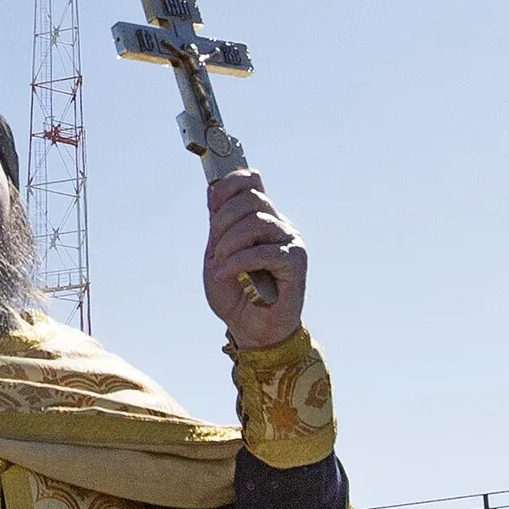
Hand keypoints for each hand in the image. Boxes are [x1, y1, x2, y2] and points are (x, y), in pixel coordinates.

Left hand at [202, 170, 306, 348]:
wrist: (249, 328)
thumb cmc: (235, 292)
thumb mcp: (217, 252)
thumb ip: (218, 223)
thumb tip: (212, 189)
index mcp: (260, 218)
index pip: (253, 180)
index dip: (230, 184)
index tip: (212, 202)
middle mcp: (279, 224)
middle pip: (252, 198)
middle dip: (223, 221)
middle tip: (214, 249)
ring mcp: (290, 241)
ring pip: (257, 222)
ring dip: (229, 244)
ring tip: (219, 266)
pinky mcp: (296, 262)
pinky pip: (265, 251)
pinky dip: (238, 261)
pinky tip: (224, 274)